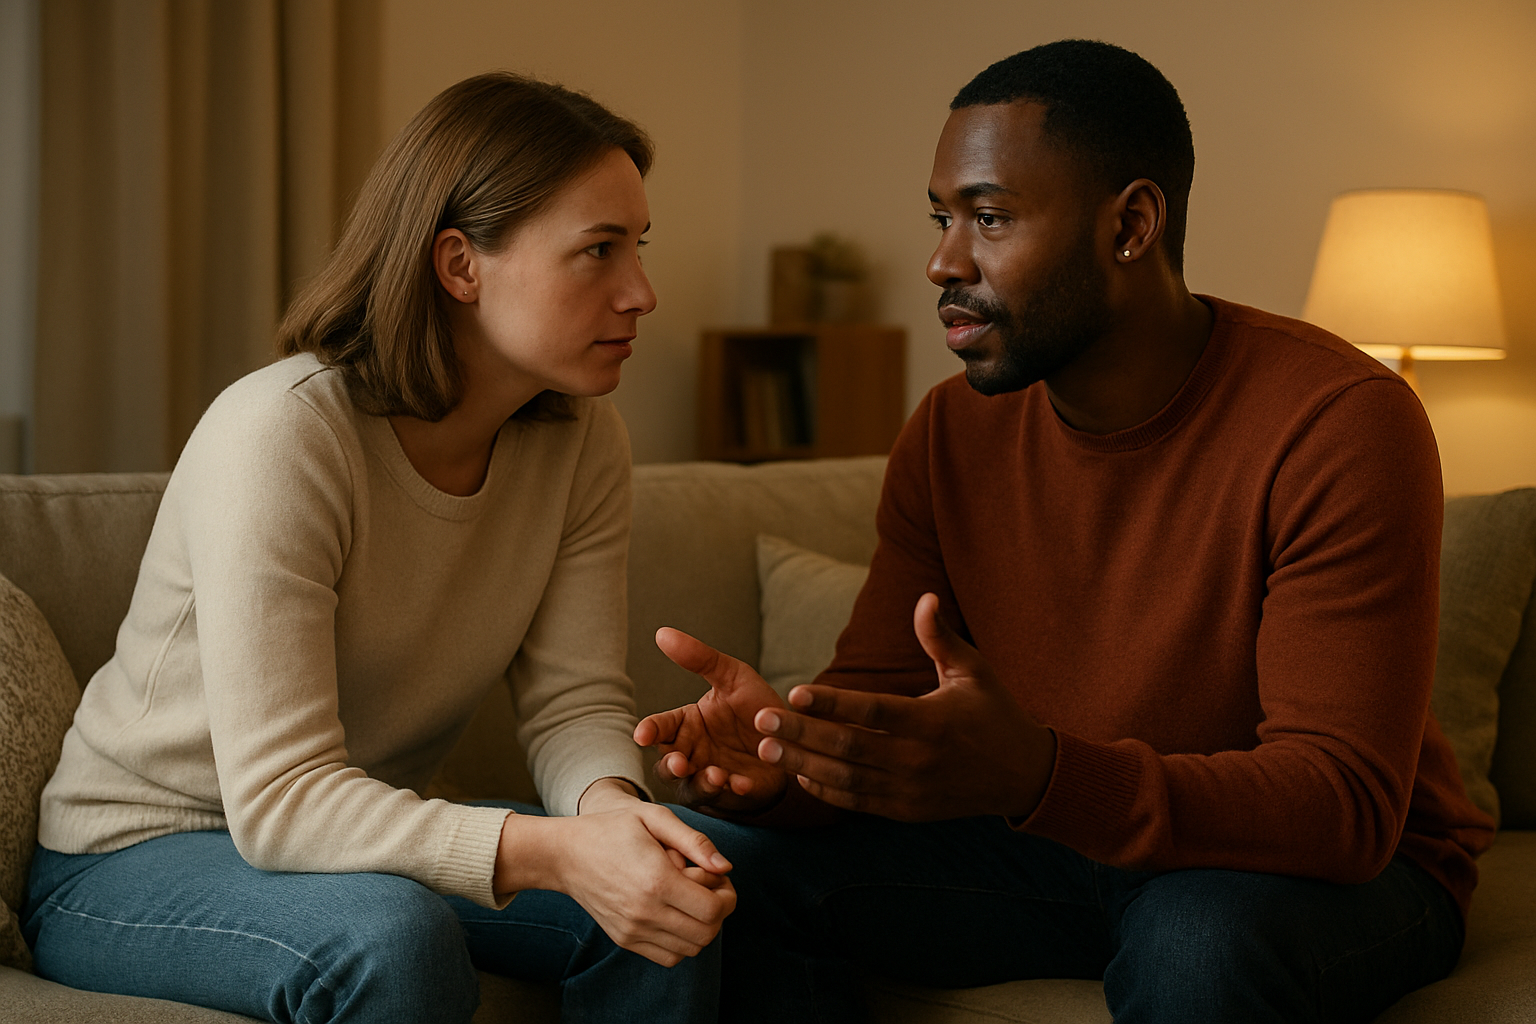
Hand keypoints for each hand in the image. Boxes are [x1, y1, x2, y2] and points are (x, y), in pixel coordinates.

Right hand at [496, 798, 735, 966]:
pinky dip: (681, 941)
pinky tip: (675, 914)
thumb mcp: (654, 817)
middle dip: (719, 912)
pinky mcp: (624, 940)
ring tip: (690, 900)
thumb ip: (694, 841)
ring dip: (701, 927)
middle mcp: (645, 912)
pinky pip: (668, 957)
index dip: (727, 896)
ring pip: (690, 949)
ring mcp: (633, 931)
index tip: (720, 879)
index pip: (713, 910)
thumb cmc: (611, 828)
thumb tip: (726, 868)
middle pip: (706, 933)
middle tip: (709, 888)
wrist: (564, 854)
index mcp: (656, 880)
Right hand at [634, 627, 791, 814]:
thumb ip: (700, 658)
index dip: (649, 731)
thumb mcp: (732, 676)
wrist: (792, 736)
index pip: (660, 728)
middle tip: (680, 762)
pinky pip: (727, 798)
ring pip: (692, 787)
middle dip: (671, 765)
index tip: (642, 734)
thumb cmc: (754, 706)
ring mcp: (710, 776)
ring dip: (701, 783)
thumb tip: (662, 632)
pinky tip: (742, 783)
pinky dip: (733, 792)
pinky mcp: (733, 794)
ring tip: (715, 775)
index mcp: (687, 724)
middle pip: (668, 764)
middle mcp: (692, 753)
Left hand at [753, 592, 1055, 821]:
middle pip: (848, 748)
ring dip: (803, 766)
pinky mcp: (907, 811)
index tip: (795, 692)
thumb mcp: (973, 670)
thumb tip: (924, 596)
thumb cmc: (994, 713)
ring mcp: (911, 790)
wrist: (1024, 775)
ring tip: (766, 751)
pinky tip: (800, 775)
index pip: (872, 711)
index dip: (832, 703)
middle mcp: (918, 759)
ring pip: (846, 780)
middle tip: (761, 722)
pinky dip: (826, 792)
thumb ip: (940, 637)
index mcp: (932, 721)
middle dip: (801, 736)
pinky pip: (858, 803)